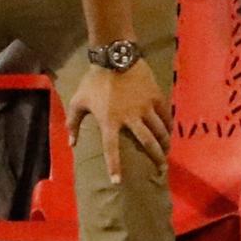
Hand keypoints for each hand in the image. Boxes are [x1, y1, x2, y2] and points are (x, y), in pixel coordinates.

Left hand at [66, 60, 169, 182]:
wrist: (115, 58)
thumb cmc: (94, 81)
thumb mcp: (78, 101)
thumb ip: (73, 123)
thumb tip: (71, 143)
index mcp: (109, 121)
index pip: (111, 149)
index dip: (114, 166)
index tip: (117, 181)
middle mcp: (130, 118)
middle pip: (146, 142)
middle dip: (155, 157)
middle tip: (161, 168)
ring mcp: (145, 108)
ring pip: (159, 130)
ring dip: (164, 143)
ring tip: (166, 153)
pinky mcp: (156, 97)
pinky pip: (165, 115)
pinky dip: (168, 126)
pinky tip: (169, 133)